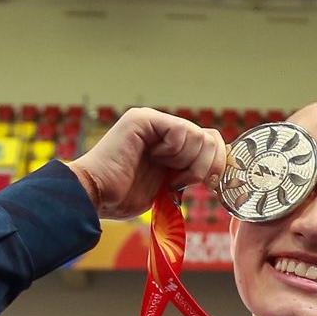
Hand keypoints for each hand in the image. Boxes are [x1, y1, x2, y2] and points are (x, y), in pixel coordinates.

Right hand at [66, 108, 227, 219]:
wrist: (97, 195)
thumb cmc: (126, 196)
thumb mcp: (171, 185)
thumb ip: (190, 172)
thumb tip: (219, 170)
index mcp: (171, 144)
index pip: (211, 142)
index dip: (217, 163)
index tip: (207, 184)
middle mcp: (163, 129)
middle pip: (210, 138)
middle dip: (204, 166)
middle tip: (181, 181)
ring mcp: (153, 122)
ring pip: (199, 136)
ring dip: (188, 163)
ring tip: (166, 173)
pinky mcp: (144, 119)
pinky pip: (181, 130)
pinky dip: (175, 152)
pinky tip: (156, 159)